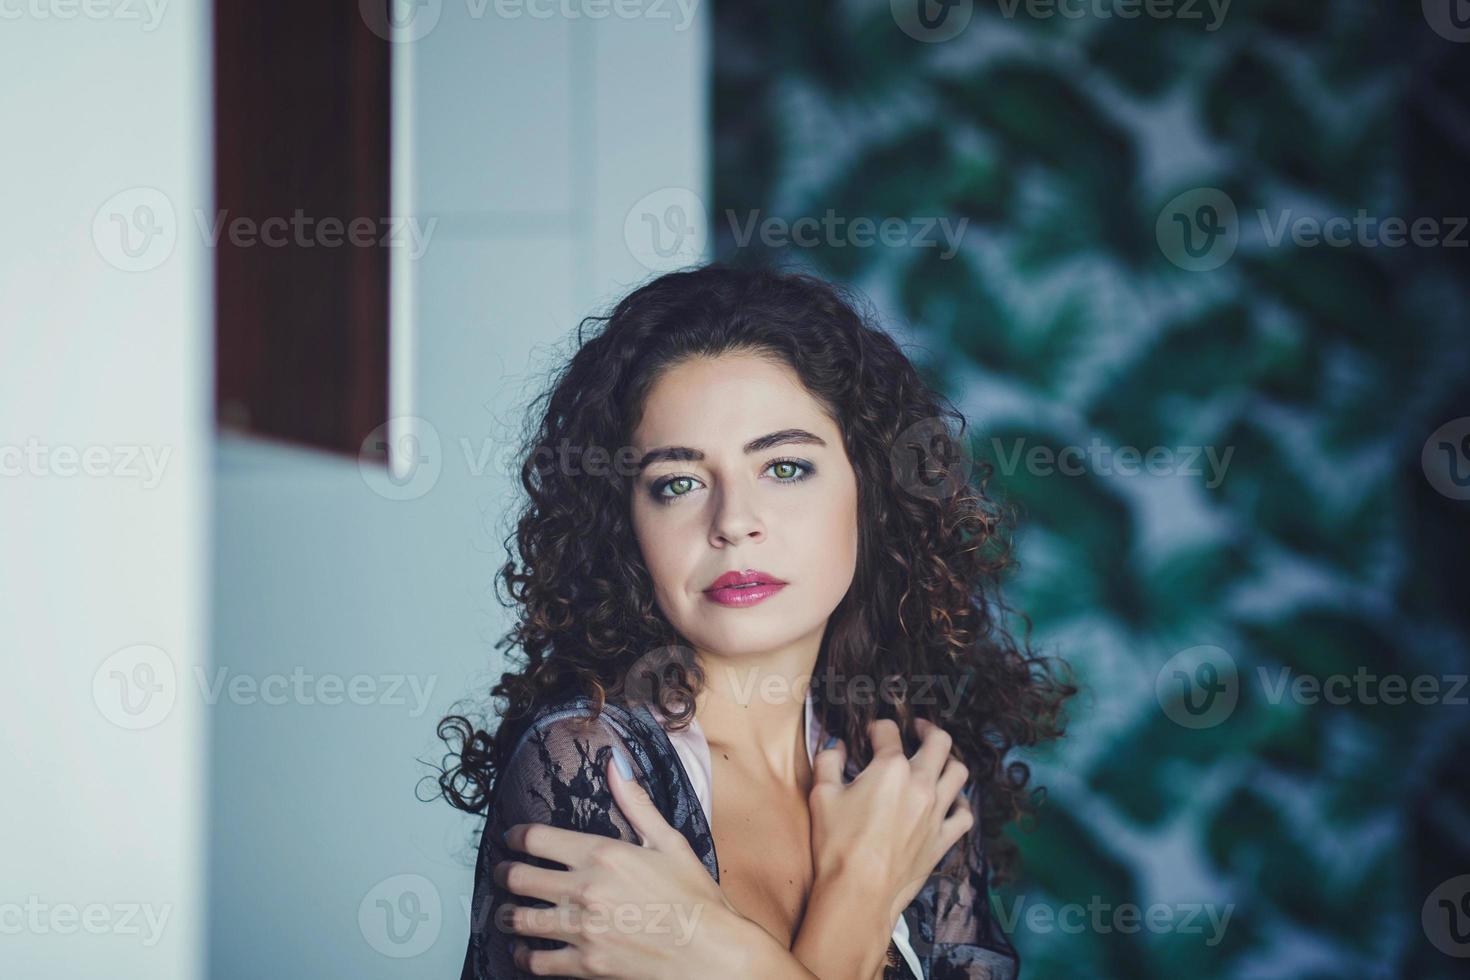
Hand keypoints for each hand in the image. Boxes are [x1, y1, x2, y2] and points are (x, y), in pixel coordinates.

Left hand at [495, 749, 759, 979]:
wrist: (711, 952)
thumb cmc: (694, 897)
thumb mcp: (669, 841)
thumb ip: (636, 802)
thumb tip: (616, 764)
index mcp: (602, 853)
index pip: (537, 838)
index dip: (516, 837)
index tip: (512, 839)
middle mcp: (584, 889)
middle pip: (519, 877)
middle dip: (505, 873)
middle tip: (504, 874)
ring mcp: (582, 929)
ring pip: (520, 918)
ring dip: (508, 914)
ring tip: (507, 913)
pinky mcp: (585, 964)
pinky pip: (537, 960)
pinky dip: (525, 955)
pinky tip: (525, 950)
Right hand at [808, 717, 972, 924]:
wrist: (859, 892)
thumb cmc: (837, 845)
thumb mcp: (820, 795)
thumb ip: (828, 761)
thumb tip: (836, 747)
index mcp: (890, 769)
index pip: (889, 732)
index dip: (877, 728)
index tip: (870, 734)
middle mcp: (920, 785)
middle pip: (940, 742)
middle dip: (926, 729)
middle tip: (917, 730)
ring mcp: (936, 813)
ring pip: (959, 773)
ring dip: (948, 761)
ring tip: (937, 761)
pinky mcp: (943, 839)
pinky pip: (965, 814)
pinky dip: (960, 803)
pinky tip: (950, 801)